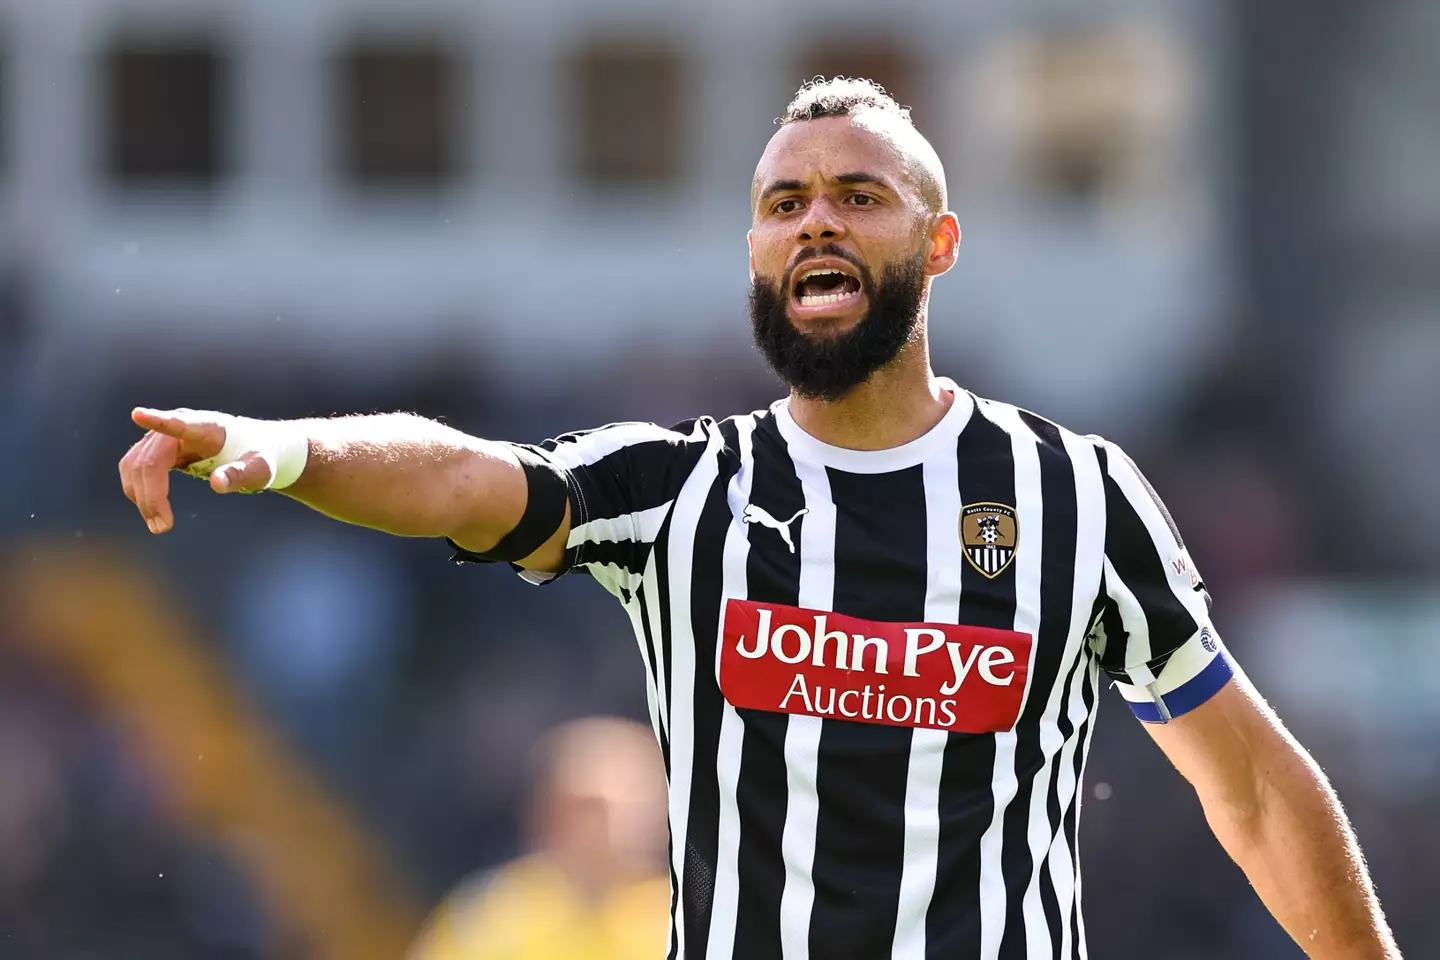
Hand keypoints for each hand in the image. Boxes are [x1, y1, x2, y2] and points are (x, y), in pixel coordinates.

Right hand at [120, 407, 273, 533]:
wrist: (252, 447)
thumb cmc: (258, 456)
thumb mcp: (260, 469)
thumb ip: (241, 474)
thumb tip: (216, 483)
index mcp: (207, 426)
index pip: (179, 423)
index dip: (158, 420)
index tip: (139, 414)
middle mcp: (179, 424)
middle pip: (150, 460)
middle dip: (152, 495)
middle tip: (162, 527)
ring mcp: (164, 435)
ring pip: (136, 465)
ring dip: (141, 497)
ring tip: (159, 525)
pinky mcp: (156, 447)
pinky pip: (134, 468)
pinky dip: (138, 491)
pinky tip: (150, 510)